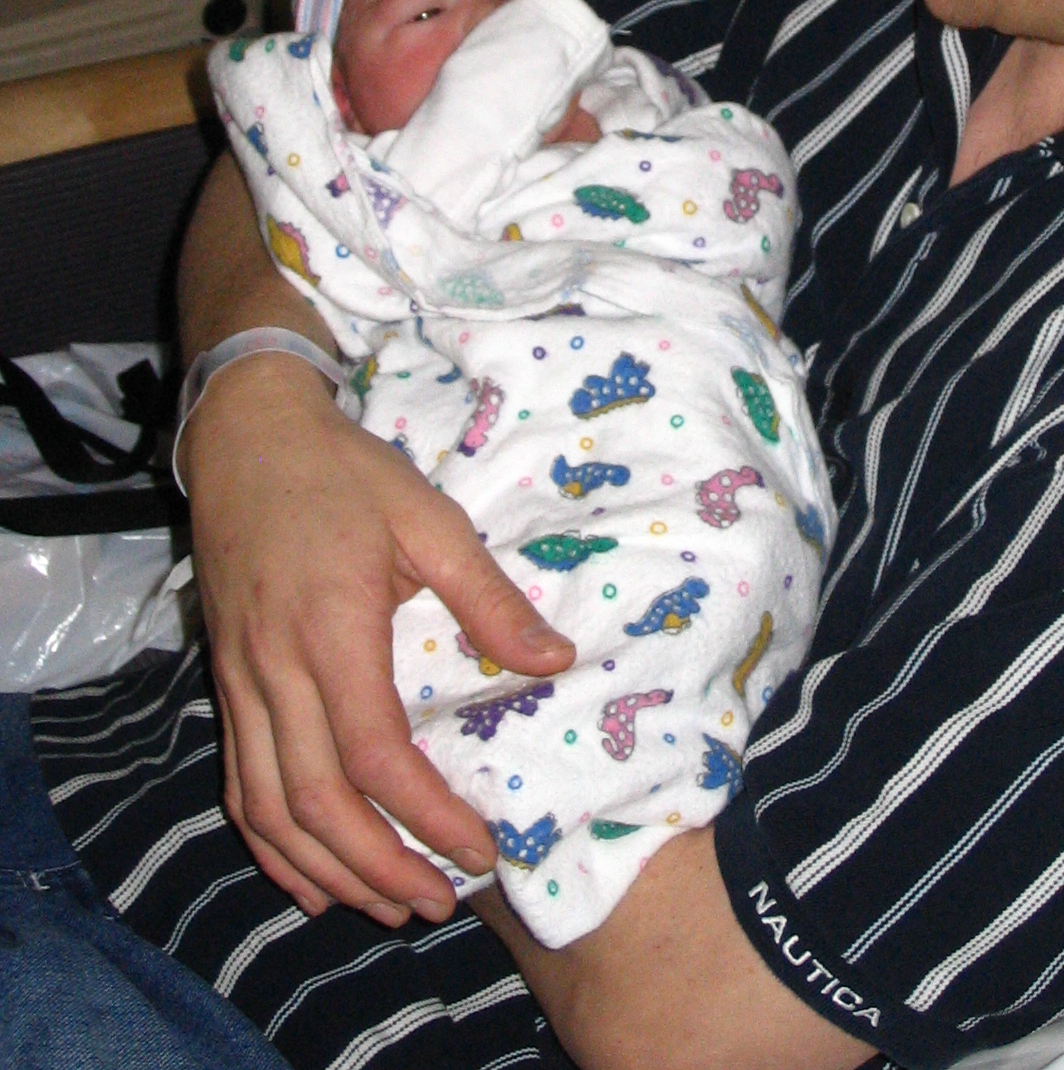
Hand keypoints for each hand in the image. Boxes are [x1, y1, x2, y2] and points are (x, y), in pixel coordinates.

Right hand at [183, 356, 573, 920]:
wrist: (247, 438)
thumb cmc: (345, 474)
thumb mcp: (430, 518)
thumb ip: (488, 597)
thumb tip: (556, 661)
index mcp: (332, 629)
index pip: (375, 755)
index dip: (426, 817)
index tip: (478, 849)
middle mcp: (275, 669)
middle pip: (318, 803)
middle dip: (380, 868)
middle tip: (438, 906)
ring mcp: (240, 680)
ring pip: (270, 809)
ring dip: (327, 872)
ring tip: (388, 907)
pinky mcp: (225, 681)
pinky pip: (238, 785)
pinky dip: (271, 844)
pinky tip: (310, 878)